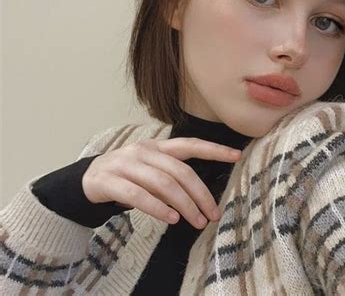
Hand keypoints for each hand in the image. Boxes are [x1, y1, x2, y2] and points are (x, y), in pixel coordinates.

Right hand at [82, 137, 241, 228]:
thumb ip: (172, 176)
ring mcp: (126, 164)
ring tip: (196, 221)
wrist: (87, 179)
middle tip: (212, 214)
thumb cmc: (128, 175)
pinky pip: (138, 196)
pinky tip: (171, 218)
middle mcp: (144, 152)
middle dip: (200, 194)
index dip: (214, 150)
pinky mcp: (110, 181)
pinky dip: (158, 208)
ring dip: (183, 204)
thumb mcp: (151, 169)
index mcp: (158, 147)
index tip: (236, 155)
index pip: (190, 145)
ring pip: (163, 184)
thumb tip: (201, 196)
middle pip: (180, 171)